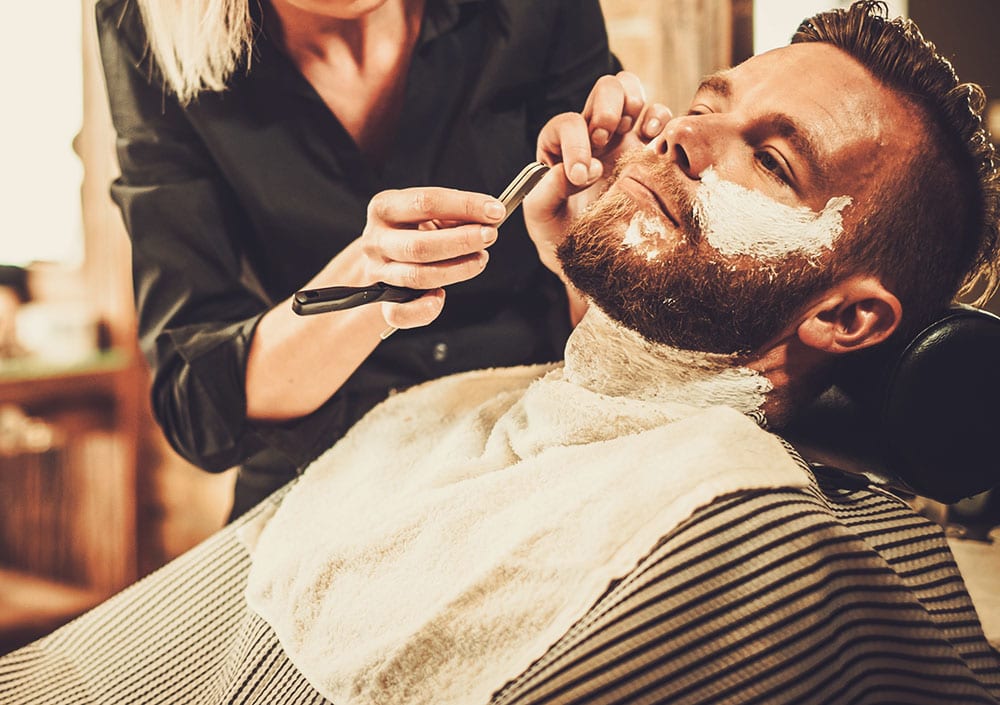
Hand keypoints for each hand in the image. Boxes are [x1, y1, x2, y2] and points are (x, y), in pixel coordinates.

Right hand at [358, 186, 506, 328]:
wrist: (382, 256)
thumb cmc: (412, 231)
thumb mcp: (428, 213)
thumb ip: (454, 214)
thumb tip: (488, 216)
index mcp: (384, 208)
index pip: (425, 203)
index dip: (464, 206)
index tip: (494, 210)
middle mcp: (375, 240)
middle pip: (419, 245)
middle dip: (461, 241)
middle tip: (489, 236)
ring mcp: (377, 272)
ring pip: (417, 277)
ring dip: (457, 270)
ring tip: (479, 259)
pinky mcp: (381, 300)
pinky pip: (400, 313)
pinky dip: (425, 308)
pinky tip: (441, 297)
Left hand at [526, 71, 671, 279]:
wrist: (598, 262)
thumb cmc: (564, 240)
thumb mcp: (543, 221)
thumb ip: (545, 195)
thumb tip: (571, 171)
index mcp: (563, 147)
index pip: (567, 124)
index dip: (574, 142)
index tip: (581, 176)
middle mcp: (595, 137)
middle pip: (605, 91)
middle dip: (606, 107)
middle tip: (604, 140)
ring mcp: (626, 140)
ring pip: (632, 93)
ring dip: (635, 103)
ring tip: (639, 132)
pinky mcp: (651, 152)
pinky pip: (661, 118)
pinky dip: (662, 119)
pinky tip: (656, 140)